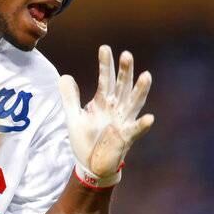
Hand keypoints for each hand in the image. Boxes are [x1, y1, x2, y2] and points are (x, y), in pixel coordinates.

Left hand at [59, 45, 153, 187]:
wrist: (90, 165)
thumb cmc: (85, 140)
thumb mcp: (74, 117)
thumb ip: (70, 97)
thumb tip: (64, 76)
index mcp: (104, 102)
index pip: (106, 79)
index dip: (106, 65)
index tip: (105, 48)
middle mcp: (116, 109)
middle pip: (122, 86)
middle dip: (125, 71)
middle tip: (127, 55)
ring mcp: (123, 122)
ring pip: (134, 103)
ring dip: (140, 90)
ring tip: (146, 75)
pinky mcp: (125, 138)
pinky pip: (135, 130)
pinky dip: (142, 124)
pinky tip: (149, 117)